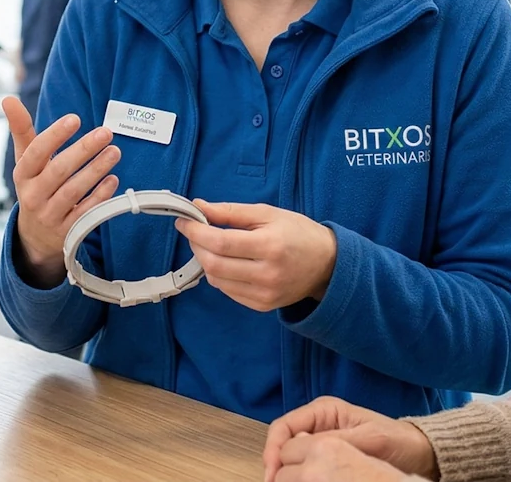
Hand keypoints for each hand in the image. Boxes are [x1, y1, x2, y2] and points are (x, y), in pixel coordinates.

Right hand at [3, 97, 121, 287]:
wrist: (35, 236)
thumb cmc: (35, 186)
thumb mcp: (25, 160)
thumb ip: (21, 129)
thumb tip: (7, 99)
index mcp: (23, 175)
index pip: (35, 153)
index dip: (54, 136)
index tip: (74, 119)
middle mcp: (33, 196)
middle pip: (58, 171)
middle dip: (83, 150)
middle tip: (105, 132)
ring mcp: (50, 215)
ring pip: (74, 192)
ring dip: (96, 170)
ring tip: (114, 151)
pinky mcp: (67, 231)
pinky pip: (86, 213)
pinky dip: (100, 196)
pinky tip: (113, 179)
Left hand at [173, 201, 337, 311]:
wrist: (327, 264)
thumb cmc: (297, 233)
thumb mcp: (267, 213)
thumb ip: (230, 211)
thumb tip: (198, 206)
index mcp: (269, 246)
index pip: (220, 243)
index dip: (195, 232)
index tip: (183, 221)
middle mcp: (267, 274)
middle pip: (214, 264)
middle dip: (196, 246)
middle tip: (194, 232)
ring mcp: (264, 293)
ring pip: (216, 280)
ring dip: (206, 261)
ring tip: (211, 246)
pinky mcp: (262, 305)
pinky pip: (228, 292)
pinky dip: (219, 275)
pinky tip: (226, 262)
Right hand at [272, 435, 408, 481]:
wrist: (419, 454)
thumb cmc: (397, 441)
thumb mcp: (368, 440)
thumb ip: (336, 440)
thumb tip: (301, 446)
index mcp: (324, 411)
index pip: (283, 427)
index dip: (273, 450)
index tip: (273, 473)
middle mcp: (317, 424)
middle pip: (282, 444)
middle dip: (276, 465)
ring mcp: (321, 442)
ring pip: (290, 458)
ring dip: (286, 473)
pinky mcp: (327, 459)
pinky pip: (305, 468)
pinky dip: (299, 477)